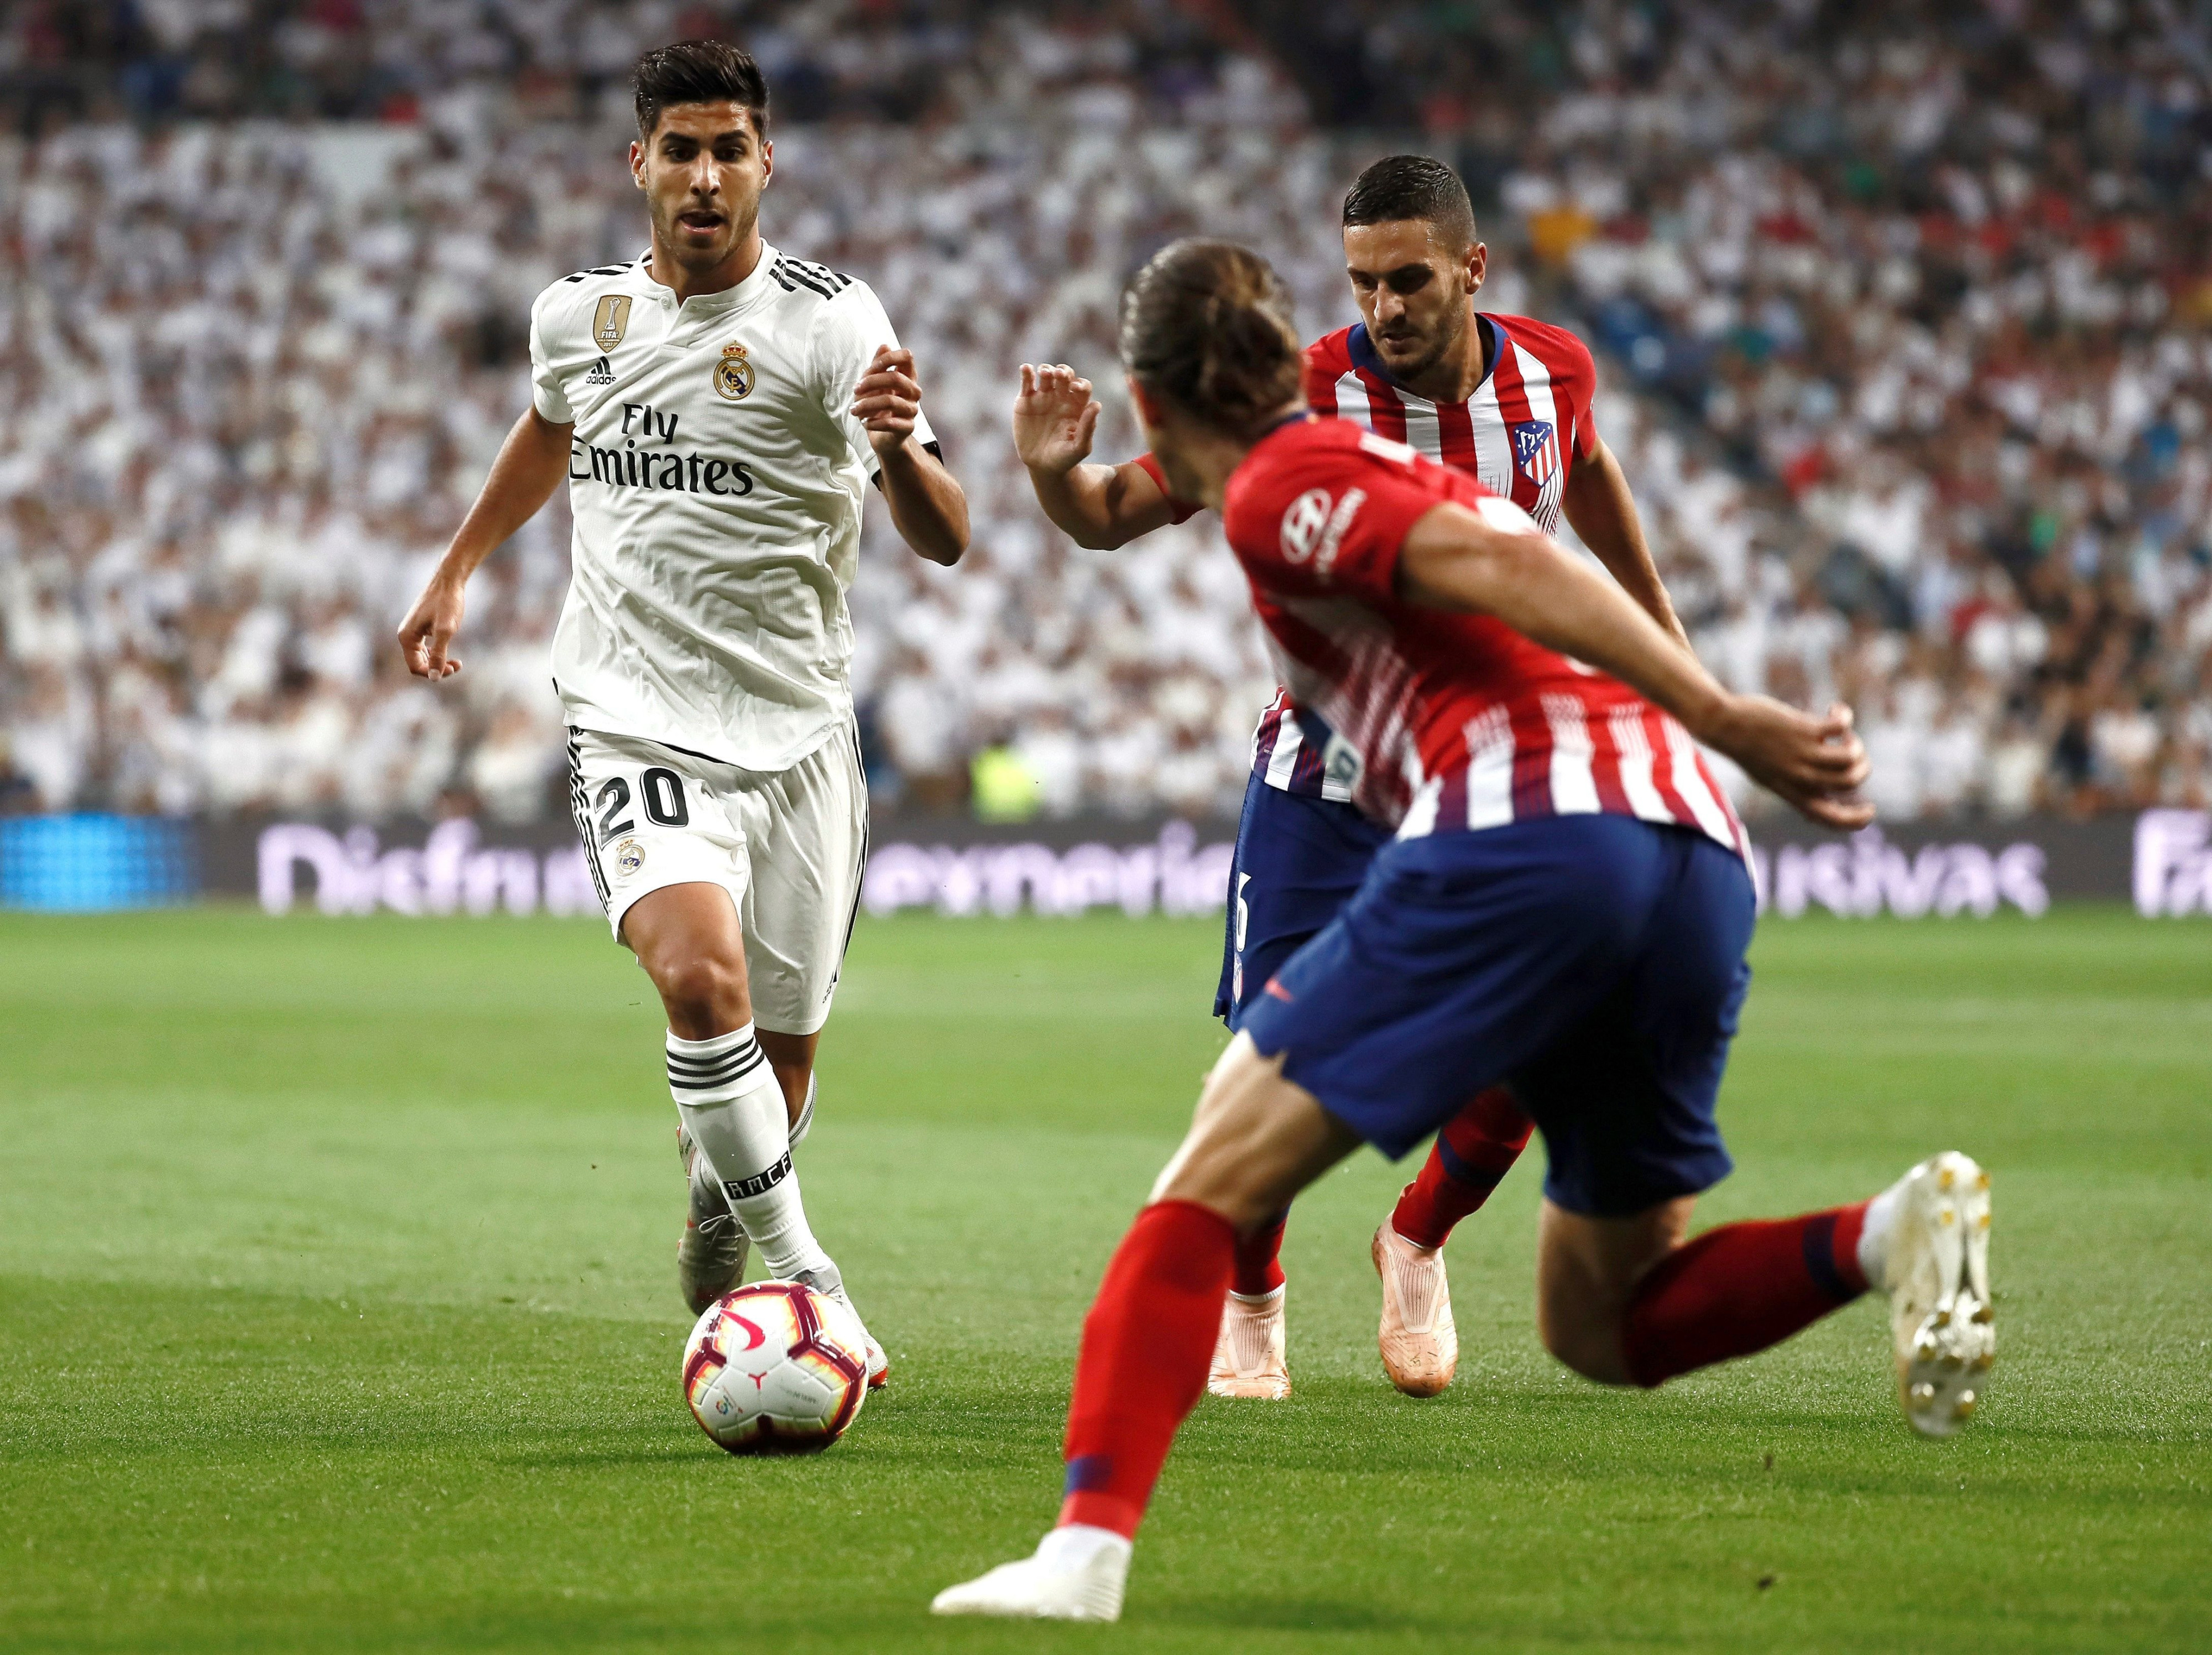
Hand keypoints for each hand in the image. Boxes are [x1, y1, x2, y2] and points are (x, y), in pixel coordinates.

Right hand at [397, 572, 466, 681]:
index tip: (452, 668)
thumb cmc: (448, 603)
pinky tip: (451, 655)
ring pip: (423, 657)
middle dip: (437, 668)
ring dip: (439, 663)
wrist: (449, 580)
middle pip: (419, 664)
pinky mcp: (421, 628)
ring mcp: (412, 631)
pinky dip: (438, 654)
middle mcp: (405, 635)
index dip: (433, 673)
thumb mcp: (446, 631)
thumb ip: (439, 655)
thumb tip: (434, 677)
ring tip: (457, 662)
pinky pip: (426, 649)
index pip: (415, 667)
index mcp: (406, 637)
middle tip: (457, 665)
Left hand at [852, 345, 922, 455]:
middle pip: (896, 378)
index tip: (872, 367)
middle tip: (855, 390)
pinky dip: (873, 422)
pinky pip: (890, 422)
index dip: (889, 357)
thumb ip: (877, 366)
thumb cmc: (877, 407)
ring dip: (866, 405)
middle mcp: (913, 392)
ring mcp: (912, 410)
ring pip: (890, 401)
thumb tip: (885, 345)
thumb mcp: (872, 384)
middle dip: (871, 382)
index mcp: (906, 376)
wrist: (883, 437)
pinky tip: (865, 423)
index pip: (907, 357)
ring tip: (853, 410)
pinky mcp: (908, 427)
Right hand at [1013, 363, 1099, 474]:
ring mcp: (1043, 397)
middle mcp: (1061, 397)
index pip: (1082, 386)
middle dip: (1063, 371)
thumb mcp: (1079, 447)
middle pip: (1065, 375)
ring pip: (1046, 374)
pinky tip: (1026, 369)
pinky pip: (1026, 382)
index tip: (1076, 388)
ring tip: (1044, 373)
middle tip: (1059, 375)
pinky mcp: (1025, 400)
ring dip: (1047, 369)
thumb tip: (1097, 405)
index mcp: (1077, 405)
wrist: (1042, 466)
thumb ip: (1088, 427)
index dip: (1081, 384)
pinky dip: (1026, 372)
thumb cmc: (1065, 458)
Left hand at [1707, 698, 1874, 829]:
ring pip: (1850, 757)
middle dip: (1863, 766)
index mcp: (1794, 794)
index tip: (1870, 809)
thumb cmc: (1748, 751)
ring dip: (1856, 742)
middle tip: (1851, 749)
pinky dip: (1845, 716)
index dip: (1857, 819)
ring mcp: (1802, 755)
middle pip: (1851, 781)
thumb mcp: (1770, 779)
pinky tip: (1835, 710)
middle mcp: (1800, 778)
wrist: (1724, 726)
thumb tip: (1815, 809)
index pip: (1832, 819)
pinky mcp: (1804, 730)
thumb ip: (1796, 791)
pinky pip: (1841, 727)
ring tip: (1843, 732)